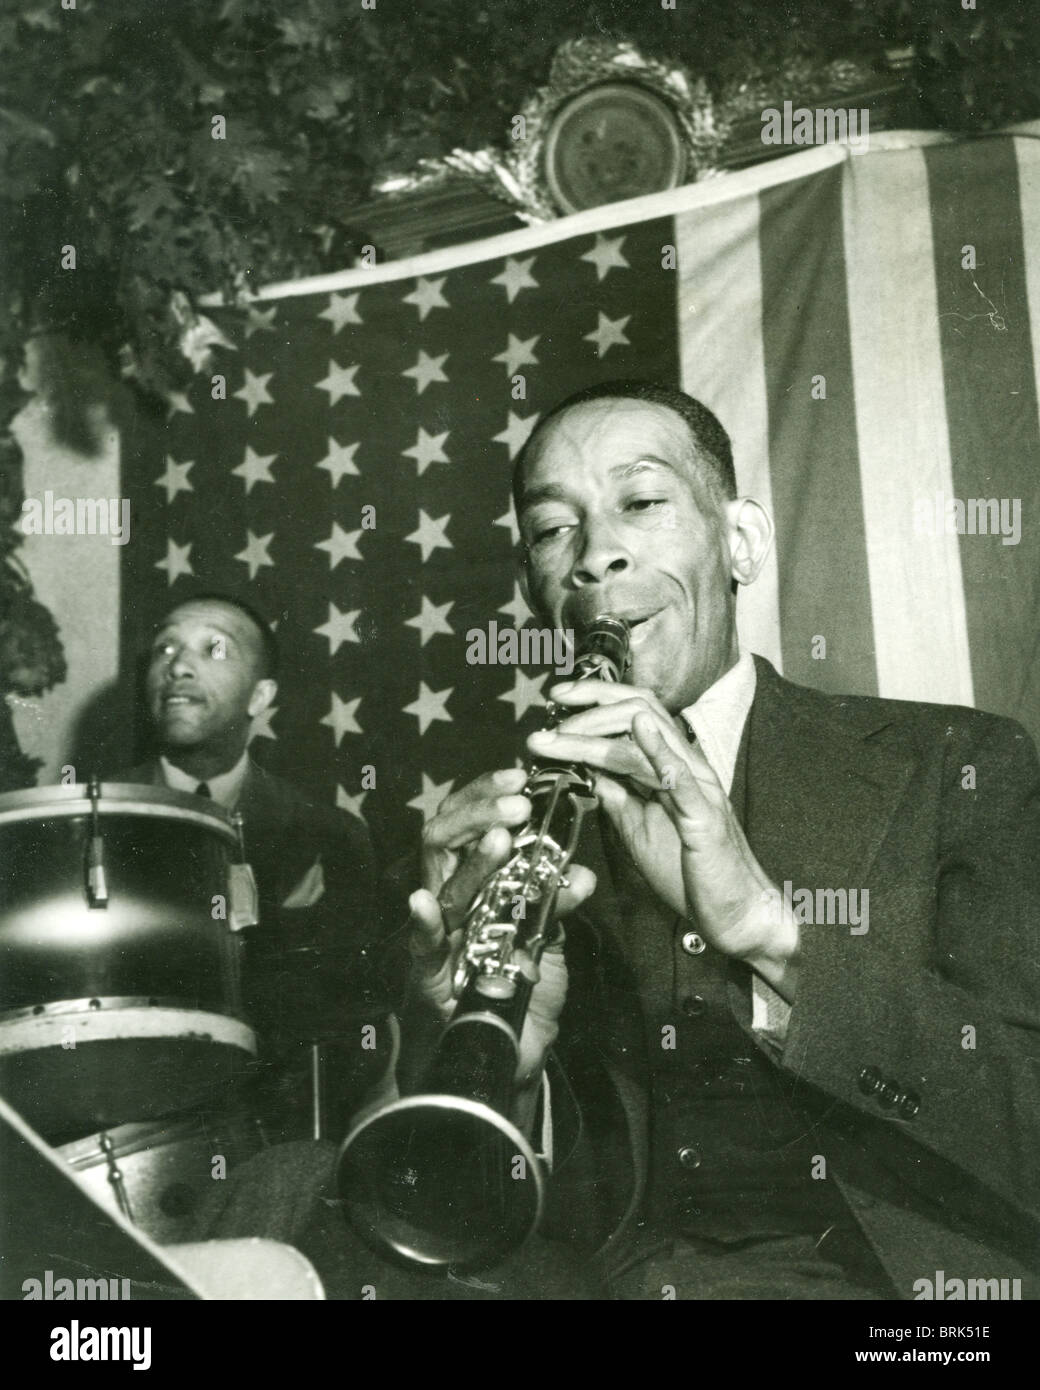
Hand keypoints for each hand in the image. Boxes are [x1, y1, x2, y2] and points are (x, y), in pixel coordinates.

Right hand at [410, 769, 595, 1079]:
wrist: (505, 1053)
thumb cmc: (517, 989)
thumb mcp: (545, 940)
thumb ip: (556, 904)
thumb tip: (582, 872)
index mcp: (476, 880)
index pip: (471, 822)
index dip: (489, 794)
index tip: (522, 777)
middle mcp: (451, 897)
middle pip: (447, 837)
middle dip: (479, 812)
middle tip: (517, 802)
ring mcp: (437, 932)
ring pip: (443, 883)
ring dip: (471, 859)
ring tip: (500, 838)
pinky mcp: (426, 972)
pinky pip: (421, 943)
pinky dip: (422, 922)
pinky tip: (424, 902)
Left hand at [529, 681, 798, 998]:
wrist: (734, 911)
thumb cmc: (690, 870)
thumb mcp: (639, 827)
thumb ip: (617, 797)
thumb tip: (586, 771)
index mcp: (670, 765)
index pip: (633, 713)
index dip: (595, 698)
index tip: (556, 700)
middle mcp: (686, 766)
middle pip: (640, 712)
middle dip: (590, 708)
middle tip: (550, 713)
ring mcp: (697, 788)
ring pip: (648, 742)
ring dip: (599, 734)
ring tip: (561, 736)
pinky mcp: (704, 817)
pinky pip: (683, 781)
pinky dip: (661, 753)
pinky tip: (639, 733)